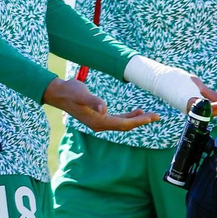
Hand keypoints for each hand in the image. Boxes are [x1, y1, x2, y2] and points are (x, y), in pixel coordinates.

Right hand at [43, 78, 157, 131]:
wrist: (58, 93)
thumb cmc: (70, 92)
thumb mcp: (82, 94)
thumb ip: (94, 101)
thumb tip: (104, 109)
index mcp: (98, 121)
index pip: (123, 124)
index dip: (138, 121)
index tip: (151, 117)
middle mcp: (100, 124)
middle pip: (126, 125)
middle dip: (142, 121)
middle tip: (157, 116)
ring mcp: (100, 122)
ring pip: (123, 123)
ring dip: (137, 120)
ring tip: (151, 115)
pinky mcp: (99, 117)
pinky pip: (118, 120)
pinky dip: (128, 117)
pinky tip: (137, 112)